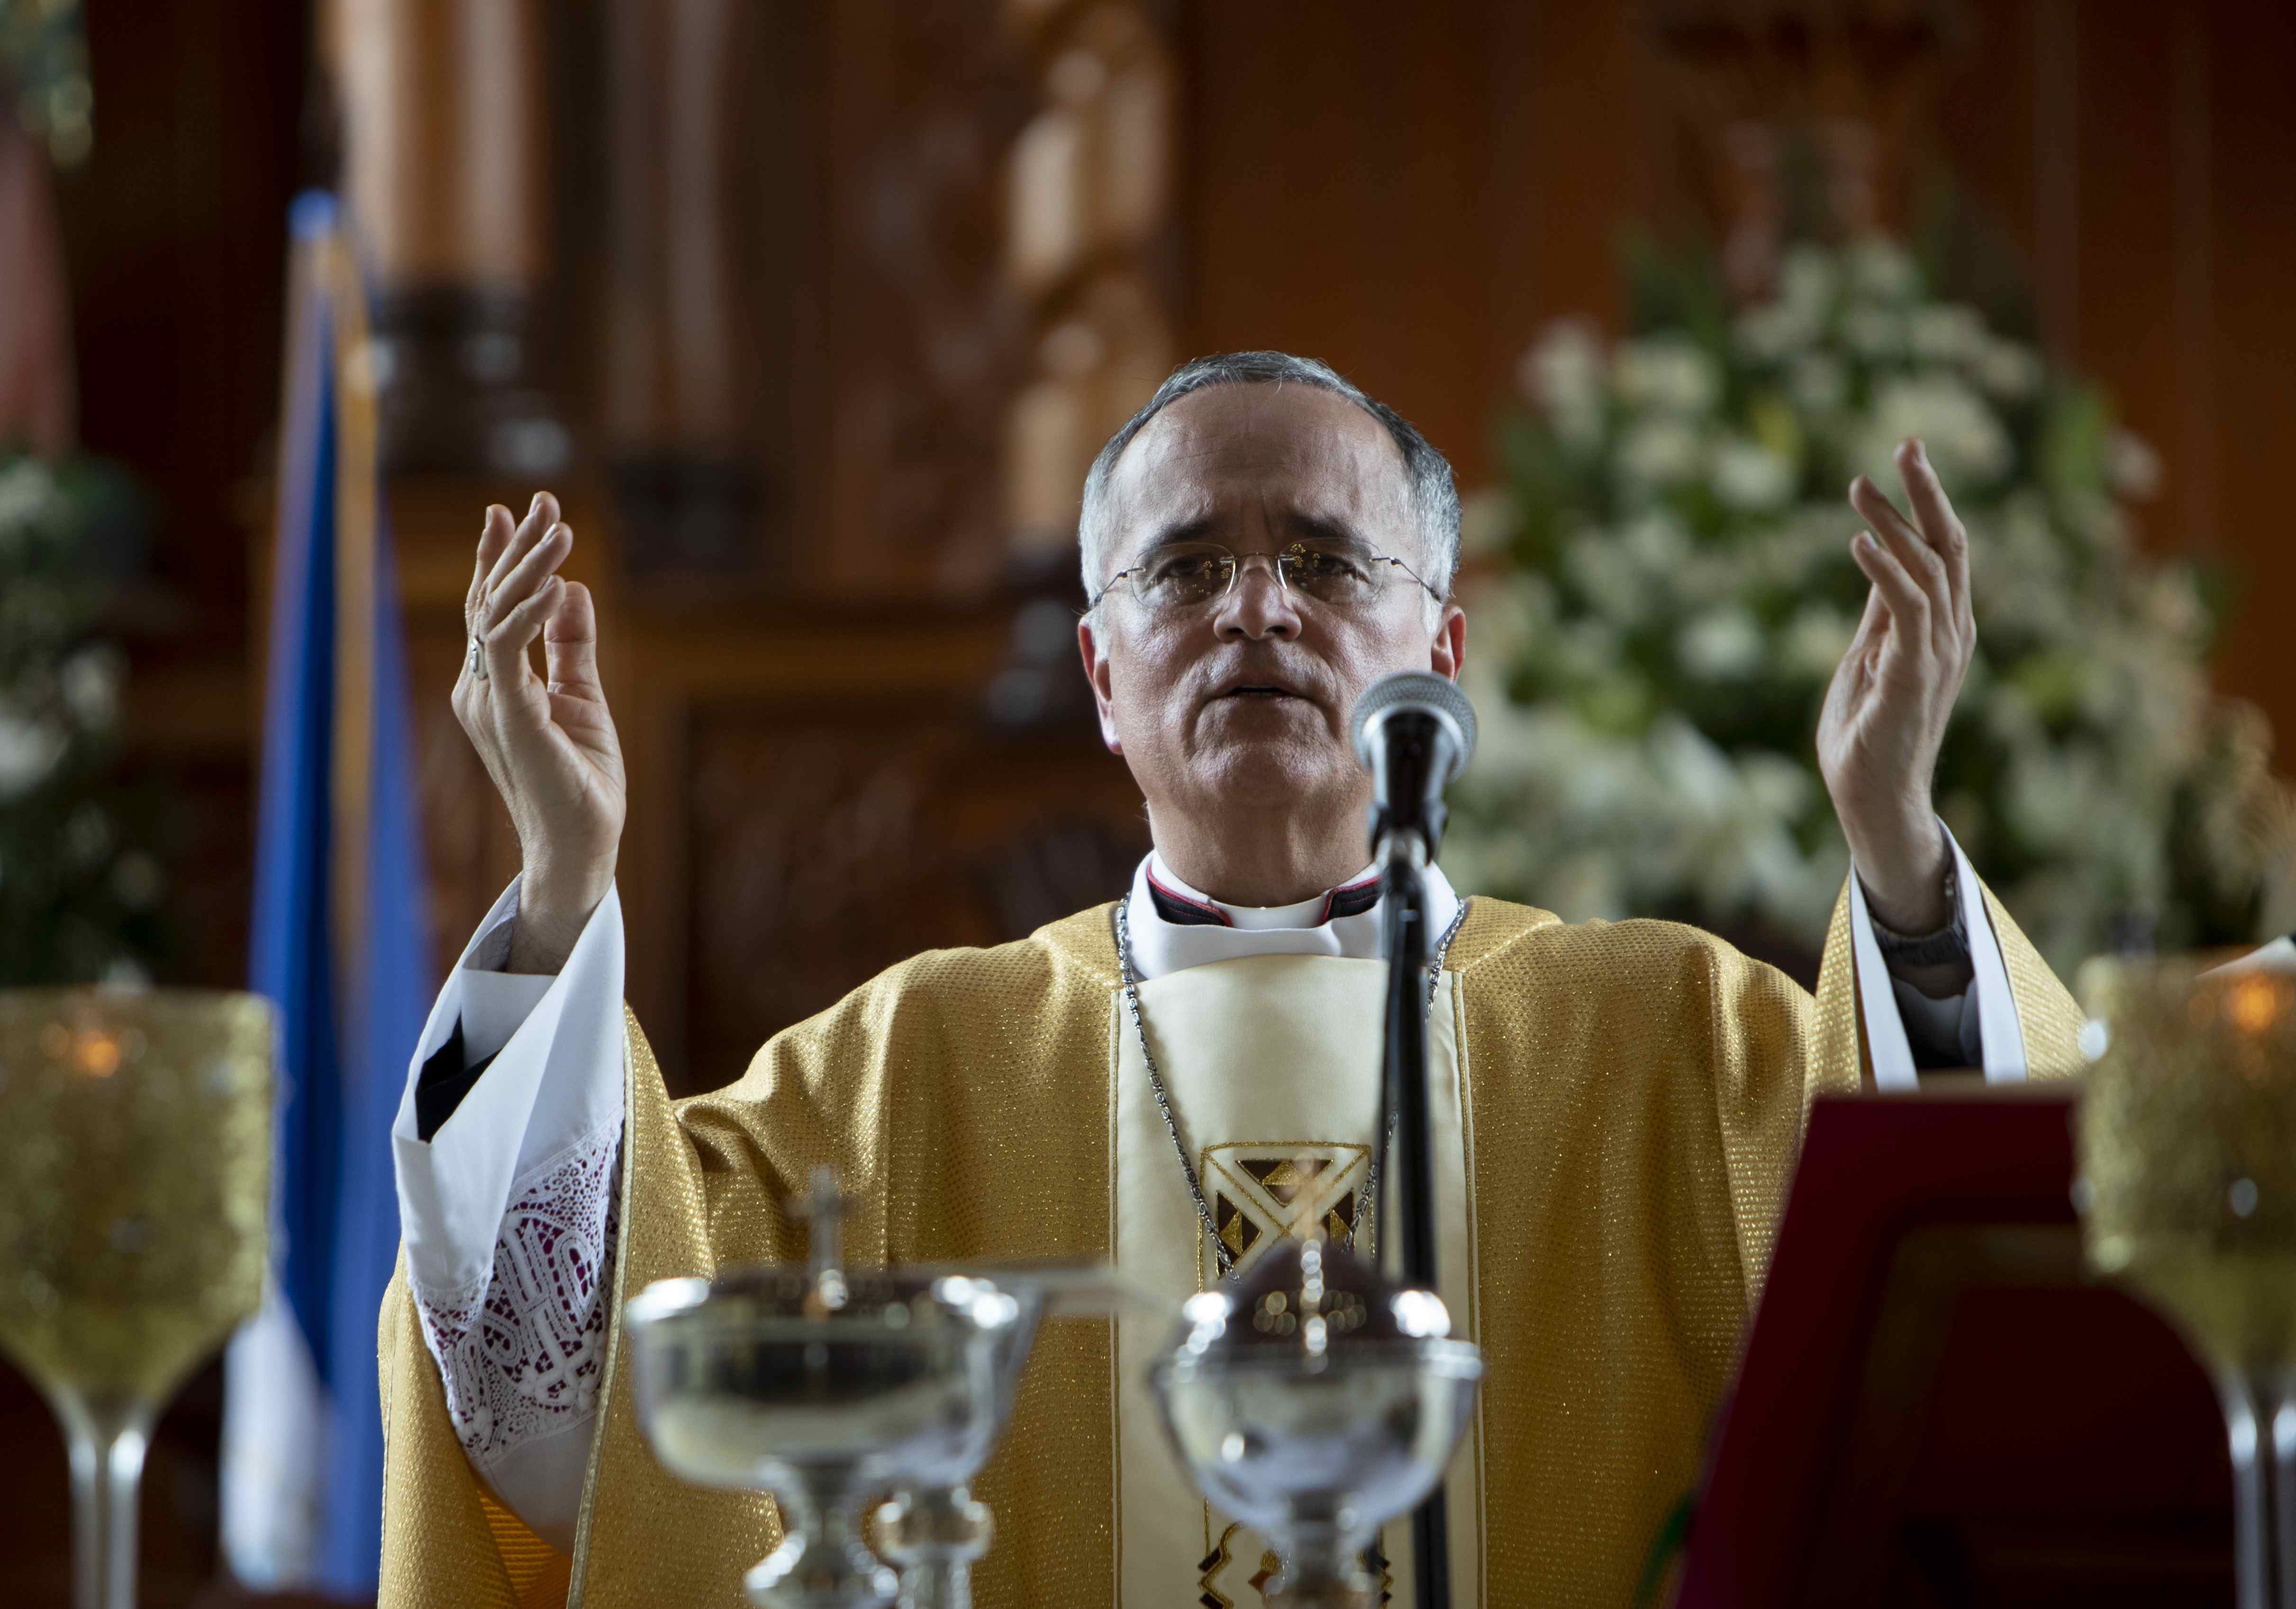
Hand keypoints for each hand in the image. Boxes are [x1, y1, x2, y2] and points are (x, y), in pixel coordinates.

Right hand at [455, 493, 625, 971]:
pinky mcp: (510, 716)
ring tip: (559, 525)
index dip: (504, 558)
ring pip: (497, 616)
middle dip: (516, 547)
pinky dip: (527, 612)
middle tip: (543, 500)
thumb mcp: (583, 696)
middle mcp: (480, 688)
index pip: (493, 609)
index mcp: (496, 684)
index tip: (519, 510)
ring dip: (527, 567)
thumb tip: (573, 590)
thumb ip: (572, 646)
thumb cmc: (581, 779)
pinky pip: (509, 650)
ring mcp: (489, 702)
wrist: (582, 842)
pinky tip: (555, 581)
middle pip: (491, 601)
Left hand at [1817, 439, 1973, 933]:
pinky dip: (1883, 572)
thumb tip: (1877, 561)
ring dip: (1892, 523)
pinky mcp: (1913, 675)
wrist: (1872, 798)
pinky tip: (1857, 542)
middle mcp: (1951, 635)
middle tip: (1906, 442)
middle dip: (1928, 492)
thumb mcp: (1869, 657)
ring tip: (1857, 486)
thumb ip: (1880, 614)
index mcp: (1943, 628)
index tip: (1904, 458)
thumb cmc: (1866, 734)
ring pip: (1928, 569)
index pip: (1945, 550)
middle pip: (1951, 546)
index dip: (1928, 502)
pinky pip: (1906, 611)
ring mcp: (1937, 655)